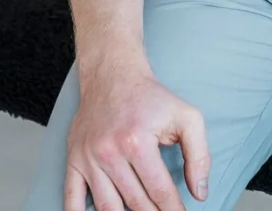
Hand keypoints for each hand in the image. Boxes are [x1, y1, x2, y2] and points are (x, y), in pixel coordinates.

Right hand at [65, 66, 210, 210]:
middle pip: (135, 202)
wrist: (112, 75)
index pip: (159, 190)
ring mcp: (88, 158)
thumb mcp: (186, 116)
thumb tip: (200, 192)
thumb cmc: (151, 98)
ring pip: (107, 207)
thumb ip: (199, 154)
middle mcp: (109, 153)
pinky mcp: (74, 160)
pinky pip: (71, 199)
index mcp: (137, 142)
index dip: (173, 209)